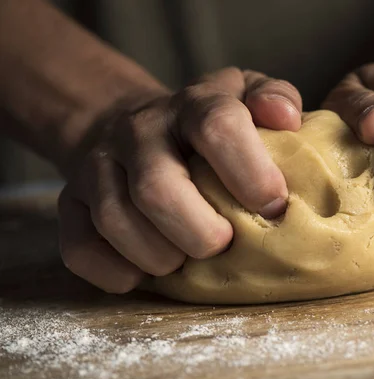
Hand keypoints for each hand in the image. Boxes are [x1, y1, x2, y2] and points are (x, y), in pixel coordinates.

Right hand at [58, 67, 301, 292]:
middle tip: (224, 244)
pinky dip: (117, 272)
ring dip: (161, 257)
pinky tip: (146, 270)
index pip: (217, 127)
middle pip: (158, 188)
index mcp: (192, 105)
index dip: (251, 173)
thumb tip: (288, 120)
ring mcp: (98, 167)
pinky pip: (80, 249)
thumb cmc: (204, 126)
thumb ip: (274, 97)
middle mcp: (139, 131)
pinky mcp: (70, 204)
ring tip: (187, 259)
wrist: (129, 128)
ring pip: (117, 221)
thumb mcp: (244, 95)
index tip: (273, 207)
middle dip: (200, 232)